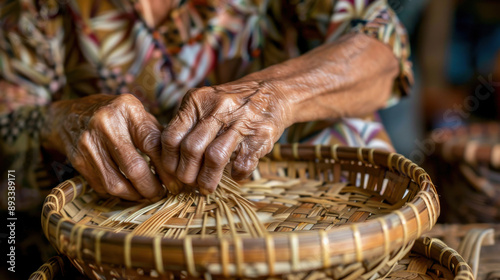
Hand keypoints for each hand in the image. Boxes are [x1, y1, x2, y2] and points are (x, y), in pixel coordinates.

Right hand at [42, 94, 170, 200]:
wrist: (70, 116)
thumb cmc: (114, 116)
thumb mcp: (136, 113)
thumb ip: (156, 135)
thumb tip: (178, 165)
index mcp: (126, 109)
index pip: (152, 145)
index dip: (167, 169)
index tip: (176, 183)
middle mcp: (105, 124)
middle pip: (135, 168)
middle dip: (152, 188)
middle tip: (162, 193)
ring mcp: (88, 143)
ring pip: (117, 184)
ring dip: (136, 195)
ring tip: (148, 194)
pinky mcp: (78, 160)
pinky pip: (103, 186)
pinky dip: (120, 193)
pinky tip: (130, 190)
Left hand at [161, 81, 291, 193]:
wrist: (272, 92)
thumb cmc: (231, 104)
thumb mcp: (204, 103)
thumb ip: (186, 124)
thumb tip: (169, 160)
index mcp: (197, 100)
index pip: (172, 136)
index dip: (169, 161)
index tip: (173, 172)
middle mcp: (218, 107)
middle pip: (191, 149)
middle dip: (187, 174)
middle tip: (189, 183)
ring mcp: (241, 121)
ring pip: (215, 158)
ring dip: (208, 180)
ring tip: (206, 188)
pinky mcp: (261, 135)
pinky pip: (242, 163)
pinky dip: (237, 175)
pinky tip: (234, 174)